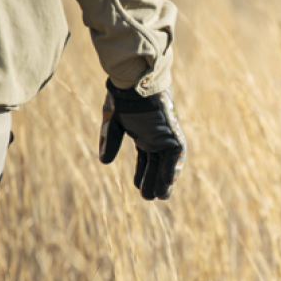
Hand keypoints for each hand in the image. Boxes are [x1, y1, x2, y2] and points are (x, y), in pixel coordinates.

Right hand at [100, 81, 186, 200]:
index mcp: (145, 134)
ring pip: (167, 163)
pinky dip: (172, 170)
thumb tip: (104, 162)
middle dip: (153, 181)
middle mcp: (157, 137)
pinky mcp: (174, 135)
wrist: (134, 82)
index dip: (142, 173)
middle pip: (157, 164)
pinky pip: (176, 156)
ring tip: (160, 197)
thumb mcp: (114, 123)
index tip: (138, 187)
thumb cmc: (124, 98)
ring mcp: (166, 136)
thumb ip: (110, 141)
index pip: (146, 159)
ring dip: (164, 180)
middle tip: (149, 198)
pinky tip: (168, 184)